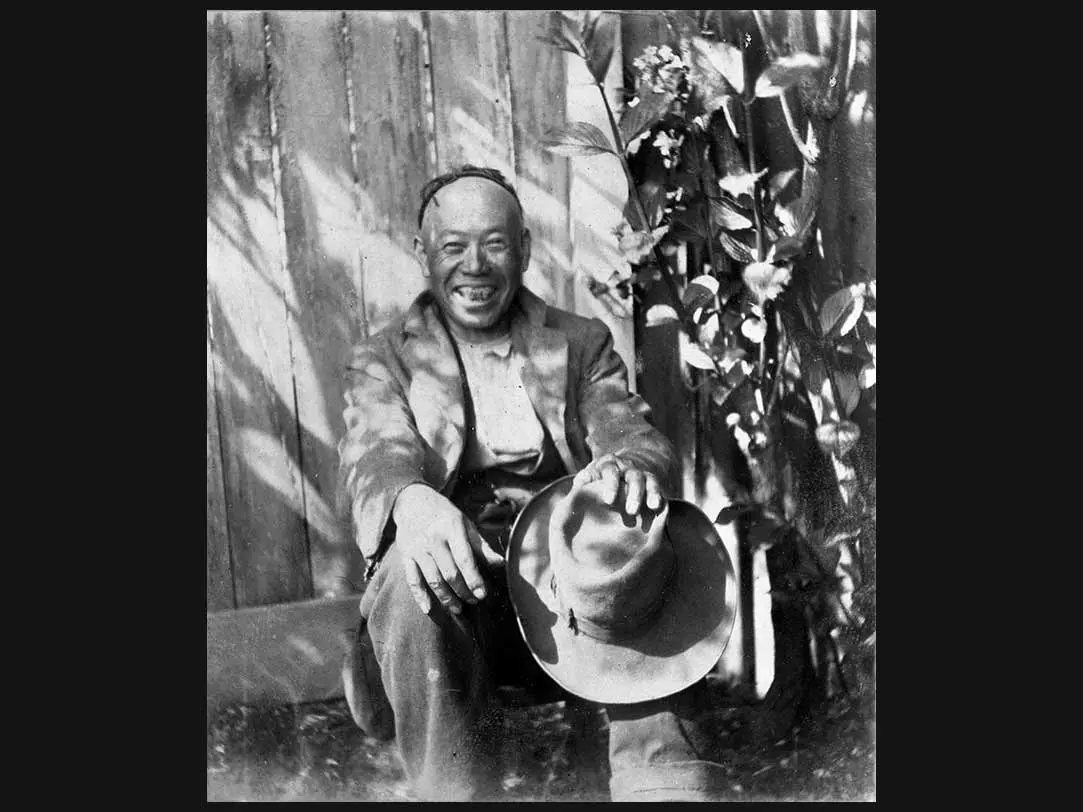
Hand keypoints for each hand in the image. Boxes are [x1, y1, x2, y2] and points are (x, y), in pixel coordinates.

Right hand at [392, 484, 504, 615]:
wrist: (412, 501)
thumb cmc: (445, 516)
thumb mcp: (465, 524)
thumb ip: (482, 546)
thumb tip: (502, 563)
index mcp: (452, 528)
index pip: (465, 558)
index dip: (474, 579)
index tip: (483, 594)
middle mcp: (434, 539)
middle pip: (450, 573)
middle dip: (463, 591)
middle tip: (474, 601)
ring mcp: (418, 548)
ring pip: (433, 579)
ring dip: (446, 598)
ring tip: (458, 609)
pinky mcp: (405, 555)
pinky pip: (413, 580)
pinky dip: (420, 596)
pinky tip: (429, 609)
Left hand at [573, 454, 663, 515]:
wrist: (615, 470)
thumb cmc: (595, 480)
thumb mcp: (587, 478)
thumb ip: (581, 484)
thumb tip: (577, 490)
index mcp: (608, 465)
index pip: (611, 472)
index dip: (611, 485)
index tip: (608, 500)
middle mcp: (627, 468)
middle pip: (634, 477)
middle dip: (634, 493)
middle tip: (631, 510)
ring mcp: (642, 476)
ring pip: (650, 481)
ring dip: (652, 493)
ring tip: (653, 506)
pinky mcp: (652, 485)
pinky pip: (659, 490)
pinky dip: (662, 498)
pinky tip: (662, 509)